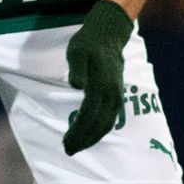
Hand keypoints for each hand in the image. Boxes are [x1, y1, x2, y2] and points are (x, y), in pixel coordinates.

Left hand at [63, 0, 132, 154]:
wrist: (109, 33)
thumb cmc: (89, 43)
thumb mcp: (77, 50)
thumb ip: (77, 68)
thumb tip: (76, 85)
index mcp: (101, 86)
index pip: (88, 116)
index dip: (78, 132)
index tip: (66, 144)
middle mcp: (112, 94)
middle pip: (98, 124)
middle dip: (84, 140)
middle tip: (68, 150)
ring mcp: (117, 95)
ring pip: (107, 124)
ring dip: (93, 137)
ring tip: (78, 146)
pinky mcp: (117, 94)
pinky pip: (110, 118)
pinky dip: (101, 129)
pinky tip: (91, 134)